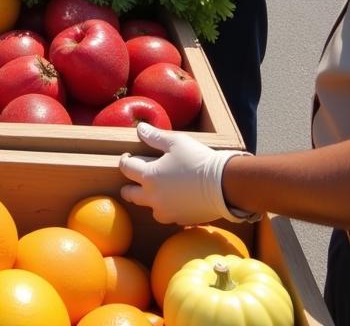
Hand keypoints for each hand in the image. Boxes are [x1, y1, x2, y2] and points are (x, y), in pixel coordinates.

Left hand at [119, 123, 249, 224]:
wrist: (224, 185)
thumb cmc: (198, 160)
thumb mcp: (175, 141)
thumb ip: (154, 136)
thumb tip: (139, 128)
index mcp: (149, 177)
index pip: (126, 168)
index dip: (125, 160)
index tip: (129, 156)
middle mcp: (153, 198)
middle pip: (130, 194)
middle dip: (129, 185)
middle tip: (137, 177)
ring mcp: (167, 212)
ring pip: (149, 208)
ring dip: (149, 200)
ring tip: (157, 189)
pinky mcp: (181, 220)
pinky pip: (168, 215)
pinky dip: (168, 207)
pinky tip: (176, 197)